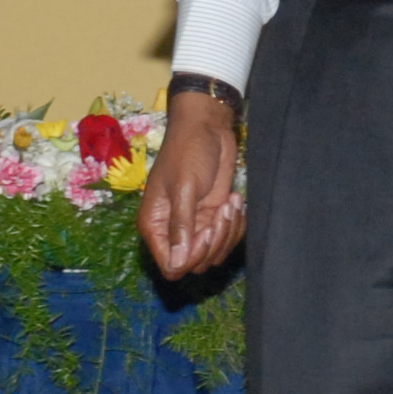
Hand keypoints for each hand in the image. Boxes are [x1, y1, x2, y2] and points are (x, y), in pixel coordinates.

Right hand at [136, 89, 247, 278]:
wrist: (207, 127)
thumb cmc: (189, 152)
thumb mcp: (184, 188)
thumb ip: (181, 227)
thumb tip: (177, 265)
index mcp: (155, 225)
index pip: (170, 265)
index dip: (191, 257)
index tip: (206, 231)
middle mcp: (172, 231)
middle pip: (195, 263)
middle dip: (215, 242)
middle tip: (223, 209)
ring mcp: (195, 225)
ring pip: (214, 253)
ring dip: (229, 231)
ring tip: (231, 201)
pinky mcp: (213, 217)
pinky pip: (228, 238)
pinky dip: (236, 224)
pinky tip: (235, 199)